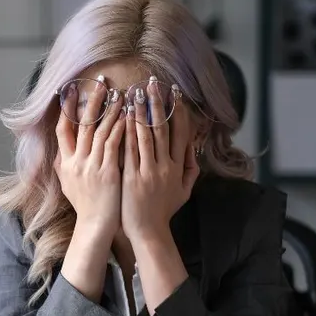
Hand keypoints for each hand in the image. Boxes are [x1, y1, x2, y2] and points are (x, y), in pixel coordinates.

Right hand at [55, 76, 125, 240]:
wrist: (96, 226)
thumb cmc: (86, 206)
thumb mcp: (67, 185)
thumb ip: (65, 165)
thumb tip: (61, 150)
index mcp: (66, 164)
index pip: (62, 130)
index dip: (66, 109)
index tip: (71, 91)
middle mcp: (76, 162)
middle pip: (82, 125)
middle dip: (91, 101)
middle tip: (100, 81)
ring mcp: (91, 167)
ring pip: (99, 131)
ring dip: (109, 110)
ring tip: (118, 93)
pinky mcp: (108, 172)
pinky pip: (113, 144)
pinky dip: (119, 128)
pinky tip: (127, 115)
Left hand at [122, 77, 200, 242]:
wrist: (148, 232)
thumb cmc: (164, 211)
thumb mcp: (184, 191)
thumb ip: (191, 169)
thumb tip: (193, 148)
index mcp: (178, 167)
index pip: (180, 133)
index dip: (178, 111)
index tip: (174, 93)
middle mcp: (165, 166)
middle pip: (163, 129)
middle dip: (158, 104)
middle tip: (153, 84)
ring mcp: (148, 171)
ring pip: (146, 136)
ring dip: (141, 112)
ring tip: (136, 93)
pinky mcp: (132, 177)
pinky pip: (129, 150)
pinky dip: (127, 132)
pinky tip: (123, 117)